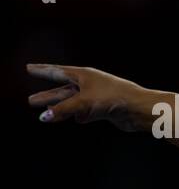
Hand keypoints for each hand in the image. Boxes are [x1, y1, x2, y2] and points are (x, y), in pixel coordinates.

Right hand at [27, 63, 160, 131]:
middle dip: (47, 95)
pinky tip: (77, 120)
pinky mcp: (103, 110)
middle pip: (62, 90)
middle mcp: (89, 85)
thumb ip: (63, 109)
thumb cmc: (114, 98)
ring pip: (71, 103)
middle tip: (31, 100)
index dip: (42, 71)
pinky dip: (79, 116)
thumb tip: (44, 117)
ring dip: (58, 108)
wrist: (139, 109)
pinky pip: (85, 113)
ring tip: (43, 112)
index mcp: (83, 75)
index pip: (57, 71)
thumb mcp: (84, 102)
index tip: (28, 68)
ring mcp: (96, 98)